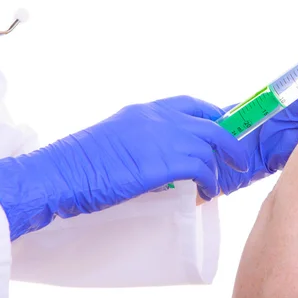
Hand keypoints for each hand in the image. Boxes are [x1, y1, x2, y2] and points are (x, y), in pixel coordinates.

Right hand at [0, 96, 247, 239]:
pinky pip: (201, 168)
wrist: (60, 174)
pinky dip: (209, 182)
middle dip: (229, 142)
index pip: (192, 103)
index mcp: (145, 110)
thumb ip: (144, 139)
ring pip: (209, 147)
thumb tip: (163, 156)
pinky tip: (205, 194)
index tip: (225, 127)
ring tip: (214, 186)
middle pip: (210, 123)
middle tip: (237, 159)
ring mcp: (162, 137)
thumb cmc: (82, 163)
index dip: (213, 115)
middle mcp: (158, 117)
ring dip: (217, 169)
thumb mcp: (117, 138)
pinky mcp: (163, 162)